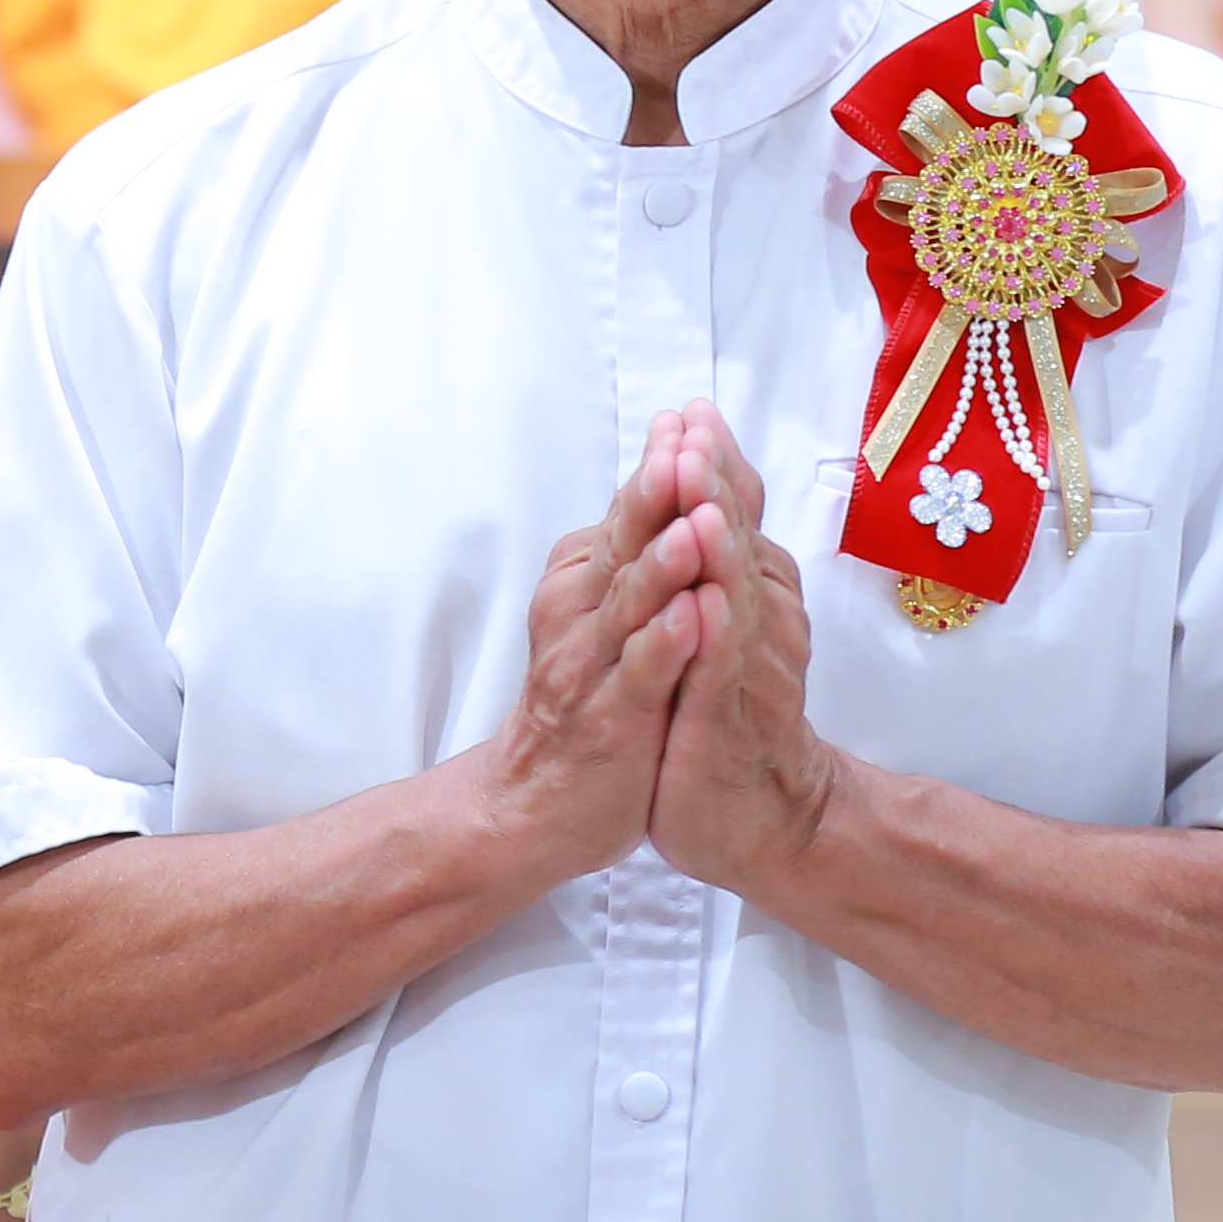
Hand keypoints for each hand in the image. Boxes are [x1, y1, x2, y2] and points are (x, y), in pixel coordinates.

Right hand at [473, 409, 722, 881]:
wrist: (530, 805)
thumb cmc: (581, 706)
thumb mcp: (603, 618)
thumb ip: (630, 558)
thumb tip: (661, 488)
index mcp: (584, 582)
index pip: (629, 513)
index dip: (661, 466)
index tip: (690, 416)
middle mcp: (580, 613)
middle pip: (622, 542)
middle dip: (655, 491)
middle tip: (682, 441)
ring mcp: (592, 665)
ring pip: (629, 604)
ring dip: (661, 562)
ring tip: (692, 522)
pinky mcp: (609, 718)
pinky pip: (637, 676)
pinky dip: (661, 645)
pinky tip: (688, 617)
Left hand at [640, 404, 837, 894]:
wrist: (763, 814)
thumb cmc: (731, 711)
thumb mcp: (721, 626)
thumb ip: (716, 562)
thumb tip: (702, 494)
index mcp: (751, 590)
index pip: (731, 513)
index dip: (711, 462)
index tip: (689, 408)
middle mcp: (760, 615)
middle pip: (736, 535)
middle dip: (712, 478)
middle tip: (693, 422)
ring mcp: (748, 662)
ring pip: (734, 589)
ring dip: (718, 540)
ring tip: (698, 489)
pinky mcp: (729, 712)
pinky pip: (722, 664)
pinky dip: (714, 629)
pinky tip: (704, 598)